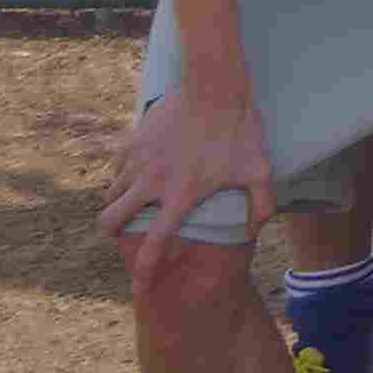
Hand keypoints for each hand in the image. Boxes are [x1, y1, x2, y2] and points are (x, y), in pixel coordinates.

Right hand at [101, 80, 271, 289]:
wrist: (215, 84)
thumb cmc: (240, 128)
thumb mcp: (260, 168)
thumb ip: (262, 203)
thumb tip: (255, 228)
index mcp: (181, 194)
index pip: (155, 243)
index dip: (145, 272)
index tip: (140, 289)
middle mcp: (151, 181)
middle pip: (110, 222)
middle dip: (114, 234)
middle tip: (128, 232)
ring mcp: (138, 160)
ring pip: (109, 194)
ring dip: (117, 203)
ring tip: (135, 202)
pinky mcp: (131, 140)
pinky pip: (114, 168)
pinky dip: (121, 177)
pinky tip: (139, 174)